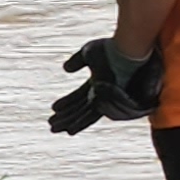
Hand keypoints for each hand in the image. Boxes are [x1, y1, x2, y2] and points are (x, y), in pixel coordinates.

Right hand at [48, 36, 162, 134]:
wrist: (127, 54)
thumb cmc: (112, 50)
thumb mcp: (89, 53)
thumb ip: (77, 61)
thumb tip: (66, 69)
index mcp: (99, 81)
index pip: (80, 95)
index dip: (67, 102)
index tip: (54, 109)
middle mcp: (103, 92)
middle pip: (82, 107)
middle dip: (66, 116)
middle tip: (52, 126)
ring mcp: (107, 98)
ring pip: (86, 115)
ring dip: (70, 123)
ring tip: (54, 129)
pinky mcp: (109, 104)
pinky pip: (94, 117)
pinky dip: (81, 124)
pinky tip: (71, 130)